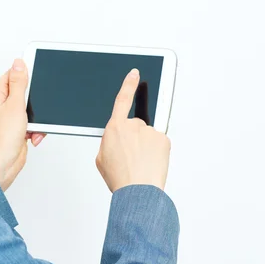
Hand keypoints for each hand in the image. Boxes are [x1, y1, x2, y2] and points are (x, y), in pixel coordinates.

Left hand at [0, 59, 45, 190]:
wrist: (3, 164)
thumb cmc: (2, 138)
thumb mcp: (14, 105)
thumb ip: (19, 83)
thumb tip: (19, 63)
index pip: (14, 74)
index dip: (27, 77)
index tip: (35, 83)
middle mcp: (1, 103)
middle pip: (26, 91)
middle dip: (34, 102)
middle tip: (31, 109)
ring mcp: (10, 116)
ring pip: (32, 107)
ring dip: (36, 118)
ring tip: (30, 127)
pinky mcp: (17, 127)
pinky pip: (33, 121)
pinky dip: (35, 129)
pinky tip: (31, 136)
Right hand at [96, 69, 170, 192]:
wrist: (138, 189)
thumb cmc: (120, 177)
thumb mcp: (101, 159)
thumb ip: (109, 143)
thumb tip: (117, 140)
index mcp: (114, 127)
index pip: (122, 98)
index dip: (128, 84)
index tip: (135, 74)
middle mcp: (133, 125)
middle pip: (135, 125)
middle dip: (134, 138)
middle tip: (131, 157)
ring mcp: (150, 131)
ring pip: (147, 135)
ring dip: (145, 146)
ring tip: (140, 163)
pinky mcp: (163, 139)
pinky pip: (158, 142)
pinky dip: (156, 152)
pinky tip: (150, 163)